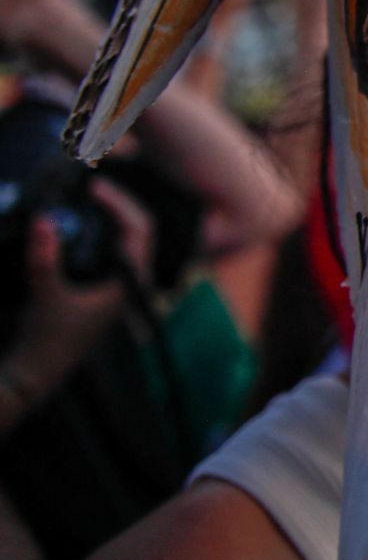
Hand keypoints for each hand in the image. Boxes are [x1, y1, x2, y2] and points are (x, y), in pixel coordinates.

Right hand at [1, 180, 152, 431]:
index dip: (120, 203)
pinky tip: (75, 223)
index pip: (139, 231)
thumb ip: (43, 258)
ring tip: (84, 196)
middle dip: (116, 205)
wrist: (36, 375)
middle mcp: (127, 284)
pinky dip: (94, 233)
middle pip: (135, 231)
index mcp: (128, 283)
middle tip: (90, 184)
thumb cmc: (45, 339)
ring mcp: (115, 288)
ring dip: (107, 217)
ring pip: (122, 241)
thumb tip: (42, 220)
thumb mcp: (44, 294)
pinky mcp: (98, 293)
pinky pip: (106, 252)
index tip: (94, 187)